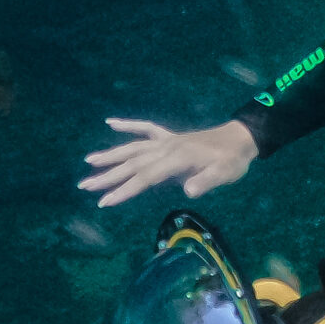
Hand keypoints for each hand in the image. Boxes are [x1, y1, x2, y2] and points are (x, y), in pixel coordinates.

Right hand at [78, 117, 257, 206]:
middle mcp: (167, 147)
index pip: (145, 177)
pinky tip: (111, 122)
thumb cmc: (231, 161)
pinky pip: (145, 129)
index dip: (124, 190)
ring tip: (88, 162)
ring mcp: (166, 140)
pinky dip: (128, 125)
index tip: (105, 201)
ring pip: (132, 148)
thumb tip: (189, 191)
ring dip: (110, 155)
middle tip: (84, 186)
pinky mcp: (169, 137)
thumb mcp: (224, 174)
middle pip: (132, 163)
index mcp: (177, 158)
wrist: (240, 139)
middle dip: (107, 176)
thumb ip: (206, 182)